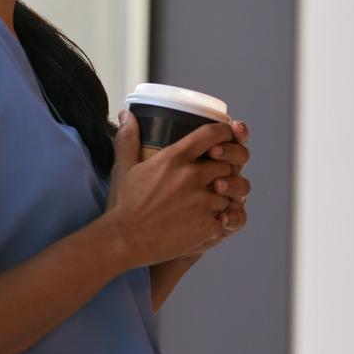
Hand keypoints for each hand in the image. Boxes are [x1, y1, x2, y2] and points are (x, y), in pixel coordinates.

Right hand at [105, 111, 245, 268]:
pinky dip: (221, 218)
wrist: (123, 240)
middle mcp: (192, 177)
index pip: (211, 135)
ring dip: (222, 196)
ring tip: (208, 202)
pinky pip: (228, 217)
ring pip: (230, 192)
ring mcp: (202, 202)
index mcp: (174, 159)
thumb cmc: (123, 203)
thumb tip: (126, 113)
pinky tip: (207, 220)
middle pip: (227, 164)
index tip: (226, 134)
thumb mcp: (123, 166)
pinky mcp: (208, 225)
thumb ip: (128, 138)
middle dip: (223, 168)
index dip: (224, 132)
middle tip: (213, 176)